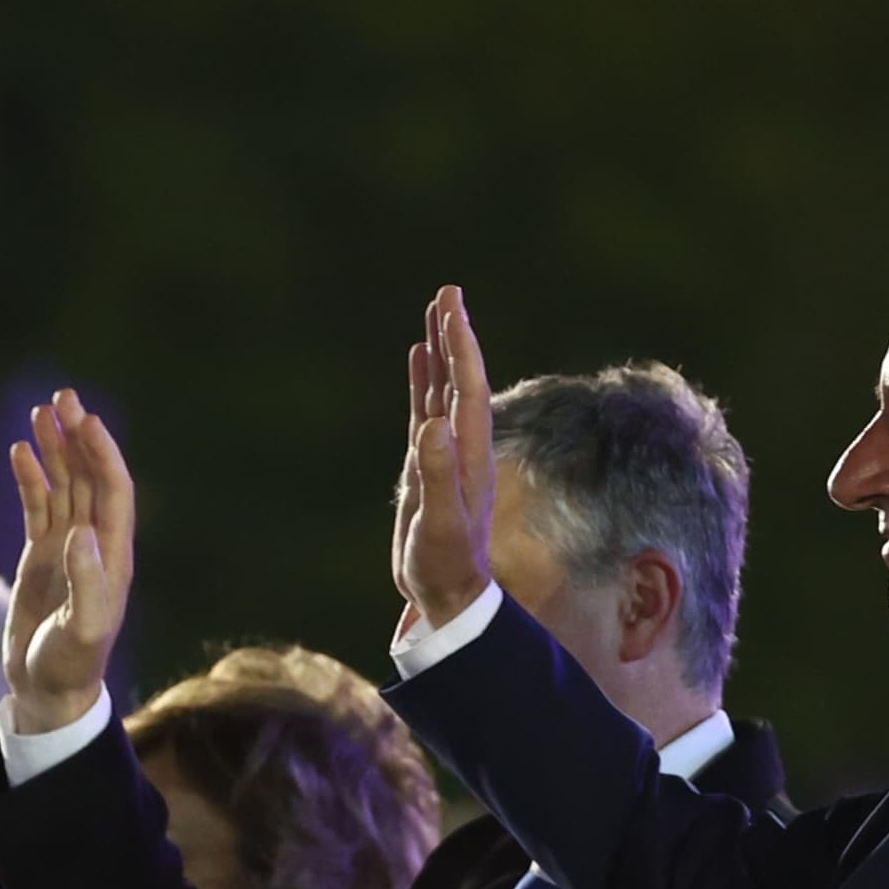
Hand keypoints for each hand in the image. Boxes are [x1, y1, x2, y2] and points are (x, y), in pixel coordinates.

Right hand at [4, 390, 135, 733]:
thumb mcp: (81, 632)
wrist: (47, 690)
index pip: (113, 492)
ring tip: (42, 409)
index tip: (87, 420)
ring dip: (56, 448)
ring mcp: (67, 549)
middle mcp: (94, 546)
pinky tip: (22, 450)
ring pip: (64, 485)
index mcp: (113, 558)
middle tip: (64, 397)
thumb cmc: (69, 666)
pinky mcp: (42, 557)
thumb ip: (87, 584)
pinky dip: (32, 478)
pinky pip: (39, 506)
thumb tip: (81, 533)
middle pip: (90, 478)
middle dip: (79, 437)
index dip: (103, 454)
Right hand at [394, 286, 498, 631]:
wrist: (447, 597)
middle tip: (446, 291)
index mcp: (469, 454)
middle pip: (460, 378)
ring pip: (443, 389)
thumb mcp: (439, 523)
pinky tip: (418, 361)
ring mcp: (444, 453)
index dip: (461, 345)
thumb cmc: (445, 566)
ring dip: (440, 351)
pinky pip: (426, 410)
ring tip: (434, 312)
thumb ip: (436, 476)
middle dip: (453, 335)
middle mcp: (462, 446)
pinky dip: (423, 382)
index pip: (468, 387)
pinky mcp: (427, 465)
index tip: (452, 305)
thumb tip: (433, 426)